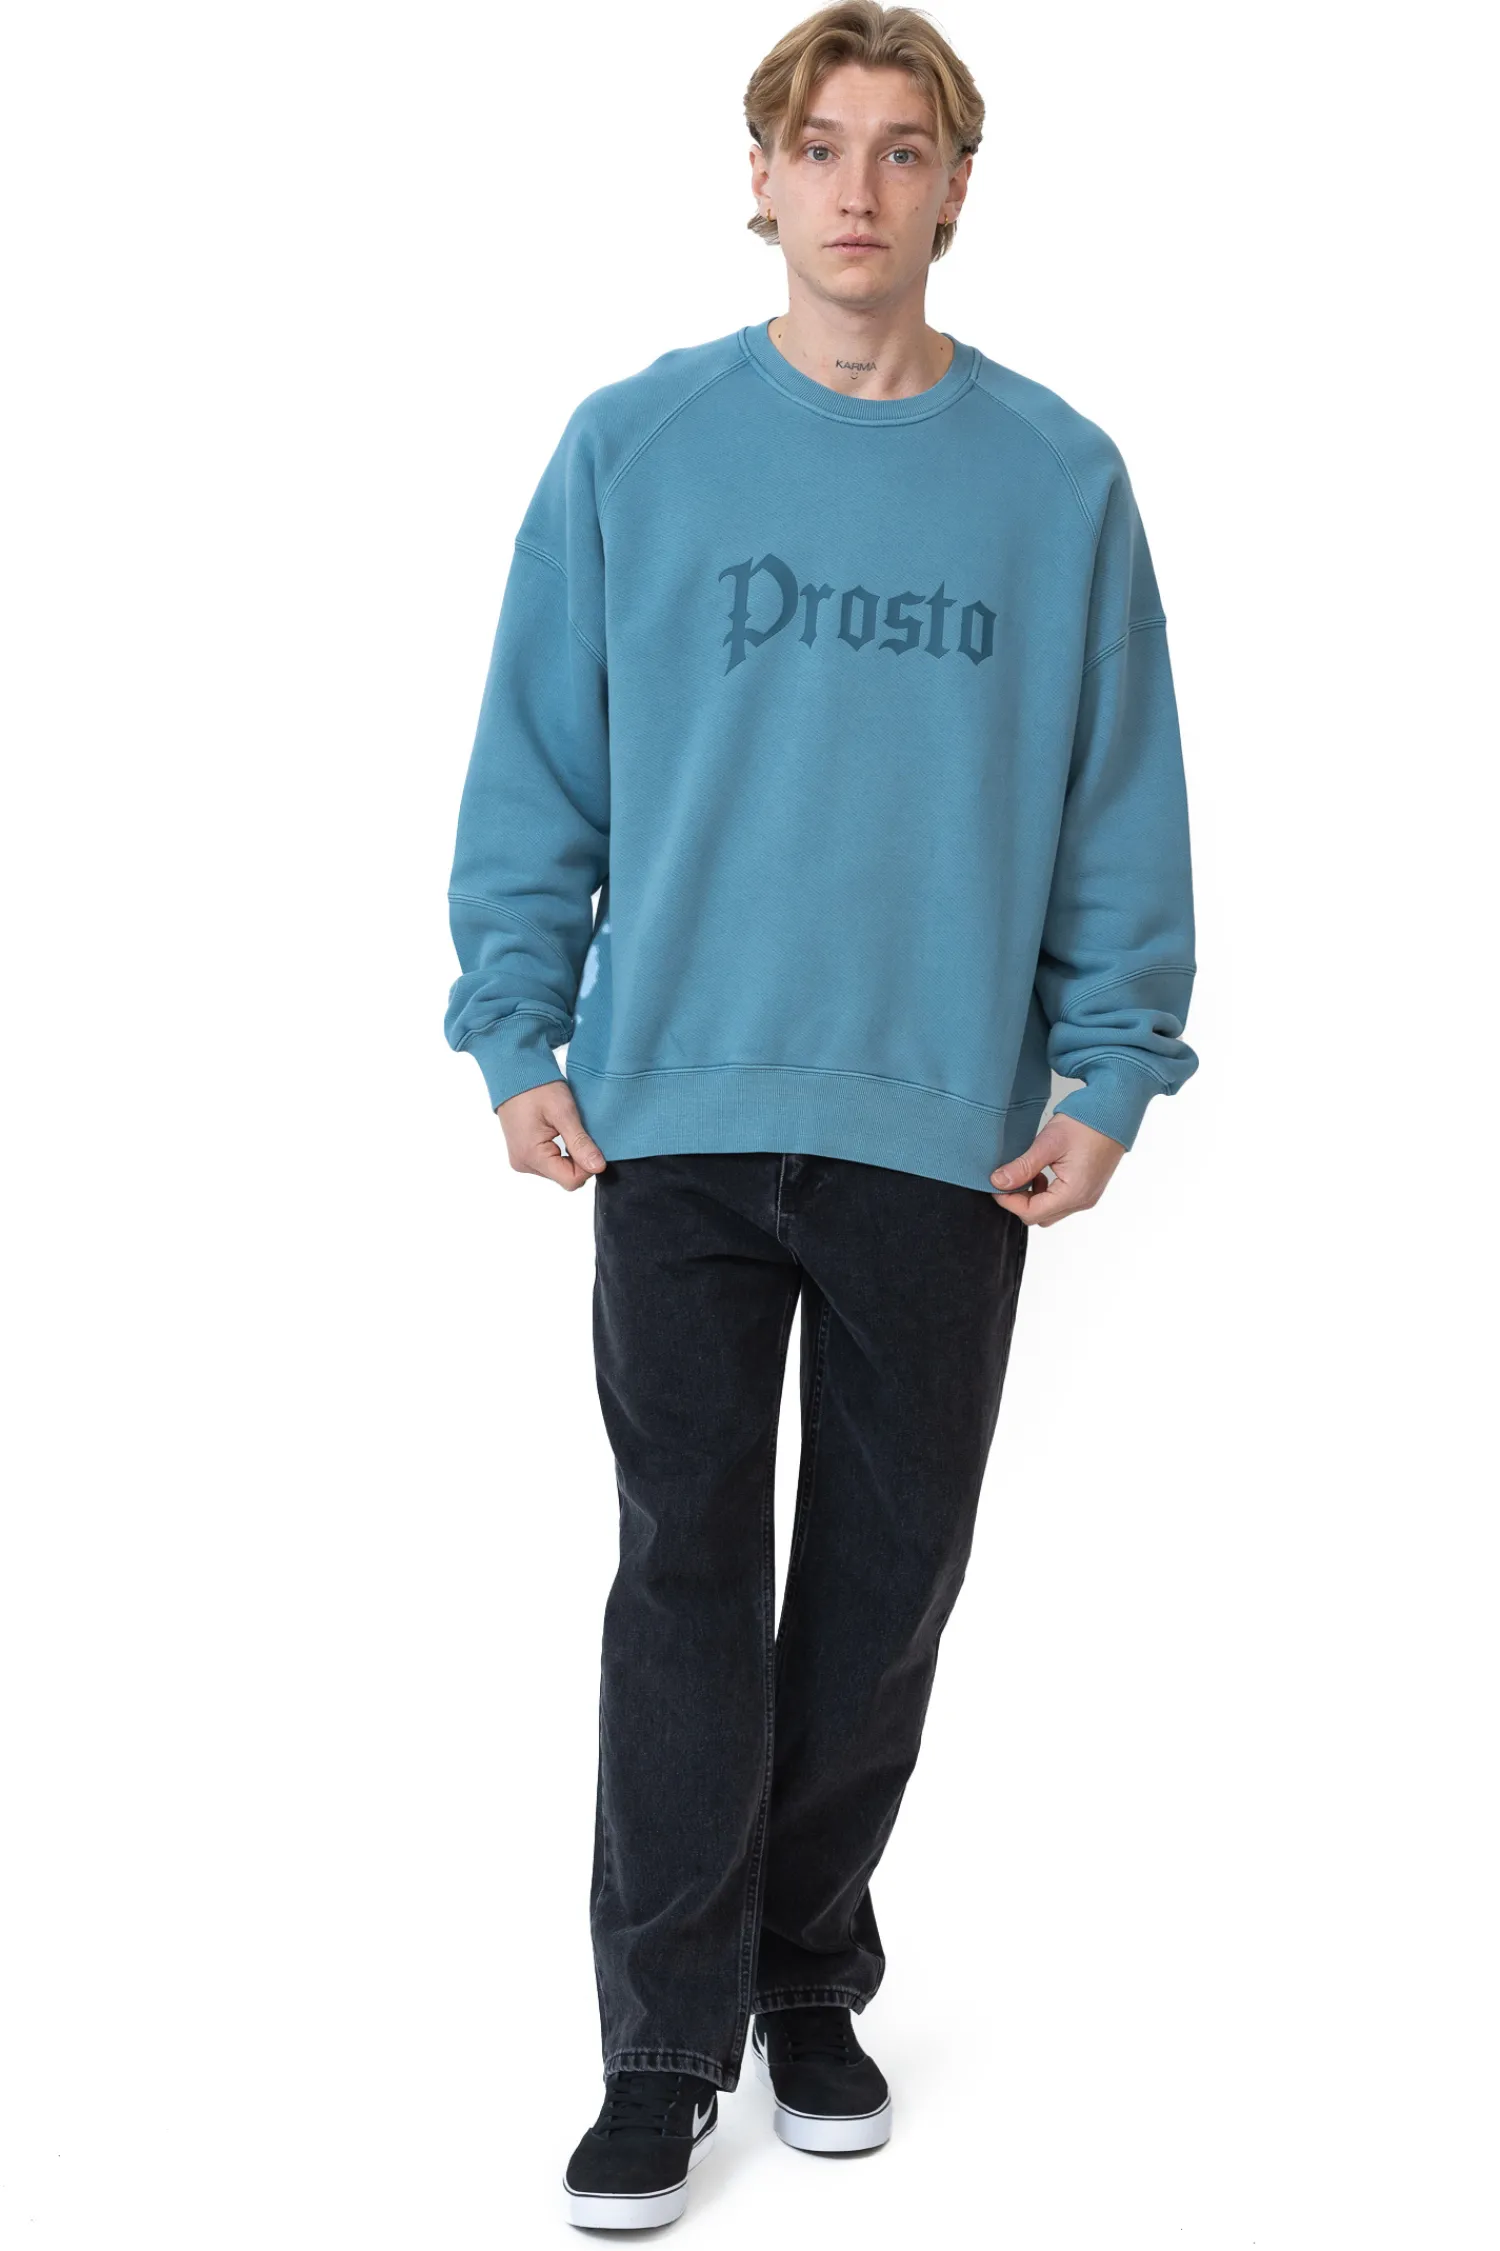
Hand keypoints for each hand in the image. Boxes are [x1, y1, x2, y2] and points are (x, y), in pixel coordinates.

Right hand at [496, 1079, 606, 1189]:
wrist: (514, 1072)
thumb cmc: (536, 1087)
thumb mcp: (564, 1113)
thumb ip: (580, 1143)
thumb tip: (598, 1167)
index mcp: (531, 1156)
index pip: (571, 1180)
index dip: (587, 1165)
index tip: (588, 1141)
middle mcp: (524, 1163)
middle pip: (564, 1176)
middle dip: (578, 1158)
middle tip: (576, 1130)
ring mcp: (521, 1160)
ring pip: (558, 1170)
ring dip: (569, 1154)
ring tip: (564, 1128)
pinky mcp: (523, 1154)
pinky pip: (549, 1162)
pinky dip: (559, 1151)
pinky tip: (557, 1131)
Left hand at [990, 1115, 1124, 1225]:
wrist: (1113, 1113)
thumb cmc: (1086, 1124)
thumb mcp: (1048, 1143)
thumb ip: (1023, 1166)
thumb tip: (999, 1182)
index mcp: (1073, 1193)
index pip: (1030, 1213)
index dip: (1008, 1201)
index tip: (996, 1183)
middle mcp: (1082, 1201)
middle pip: (1040, 1216)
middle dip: (1019, 1200)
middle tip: (1009, 1177)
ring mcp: (1087, 1197)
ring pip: (1050, 1211)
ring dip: (1033, 1197)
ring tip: (1029, 1172)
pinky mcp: (1089, 1190)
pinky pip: (1062, 1202)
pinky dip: (1047, 1193)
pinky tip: (1043, 1173)